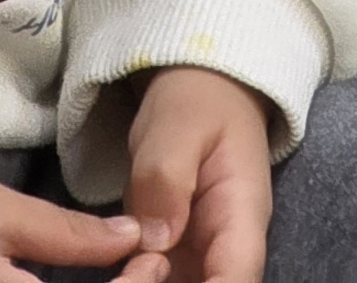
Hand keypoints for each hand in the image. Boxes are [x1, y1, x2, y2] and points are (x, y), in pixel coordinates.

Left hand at [121, 70, 272, 282]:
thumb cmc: (198, 102)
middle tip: (124, 275)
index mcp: (241, 219)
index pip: (237, 280)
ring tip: (118, 271)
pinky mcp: (170, 257)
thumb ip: (167, 174)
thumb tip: (153, 239)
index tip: (160, 278)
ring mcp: (196, 259)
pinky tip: (116, 271)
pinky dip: (133, 279)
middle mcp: (223, 251)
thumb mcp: (179, 123)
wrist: (200, 92)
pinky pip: (154, 282)